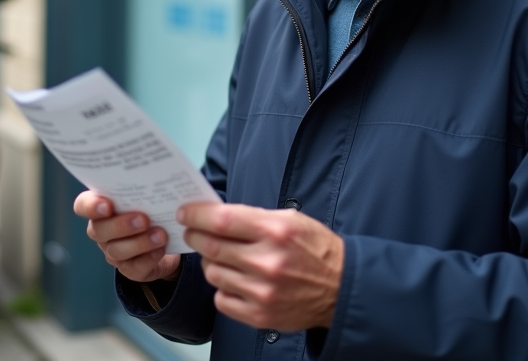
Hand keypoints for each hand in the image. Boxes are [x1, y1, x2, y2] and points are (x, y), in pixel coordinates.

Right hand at [73, 191, 182, 282]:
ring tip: (160, 234)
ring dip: (139, 242)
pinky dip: (149, 258)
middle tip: (143, 219)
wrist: (169, 239)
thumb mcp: (147, 196)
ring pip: (117, 250)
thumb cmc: (153, 209)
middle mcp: (101, 231)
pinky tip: (161, 249)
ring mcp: (113, 252)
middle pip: (100, 230)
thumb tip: (156, 175)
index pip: (83, 206)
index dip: (90, 207)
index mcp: (100, 208)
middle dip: (121, 225)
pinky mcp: (130, 269)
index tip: (107, 205)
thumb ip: (143, 188)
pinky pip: (134, 267)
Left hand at [178, 202, 343, 331]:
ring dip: (211, 262)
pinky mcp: (259, 315)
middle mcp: (266, 262)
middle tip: (193, 231)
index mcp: (275, 231)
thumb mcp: (291, 220)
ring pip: (213, 273)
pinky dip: (223, 288)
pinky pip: (221, 299)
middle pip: (210, 246)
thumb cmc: (316, 249)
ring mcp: (261, 292)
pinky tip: (235, 280)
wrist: (342, 288)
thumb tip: (214, 214)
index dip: (196, 214)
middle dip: (195, 235)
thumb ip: (253, 217)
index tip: (185, 212)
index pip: (221, 220)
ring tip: (222, 257)